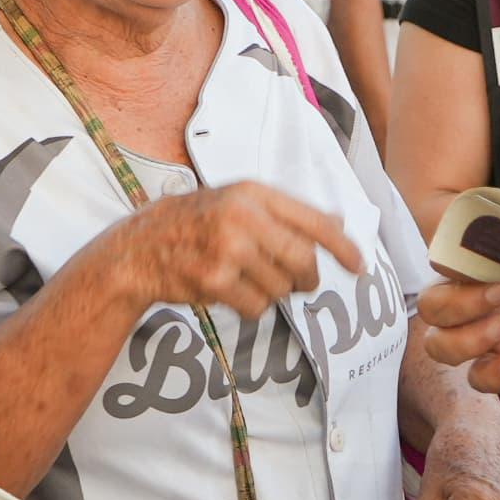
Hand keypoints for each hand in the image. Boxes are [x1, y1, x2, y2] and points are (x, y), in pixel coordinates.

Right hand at [118, 179, 359, 319]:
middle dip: (308, 279)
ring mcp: (227, 248)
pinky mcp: (214, 279)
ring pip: (281, 288)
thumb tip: (339, 224)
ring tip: (246, 279)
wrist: (140, 247)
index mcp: (253, 192)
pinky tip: (230, 291)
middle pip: (303, 260)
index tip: (360, 266)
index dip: (343, 246)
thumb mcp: (239, 202)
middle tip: (302, 284)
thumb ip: (286, 213)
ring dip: (272, 293)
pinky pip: (256, 306)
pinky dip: (251, 307)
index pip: (314, 220)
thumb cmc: (197, 224)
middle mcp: (242, 216)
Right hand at [412, 199, 499, 392]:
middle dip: (457, 305)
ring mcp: (492, 327)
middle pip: (434, 308)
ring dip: (465, 341)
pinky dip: (490, 374)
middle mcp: (479, 291)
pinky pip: (480, 376)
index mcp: (485, 253)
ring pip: (443, 346)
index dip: (446, 265)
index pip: (442, 259)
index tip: (468, 265)